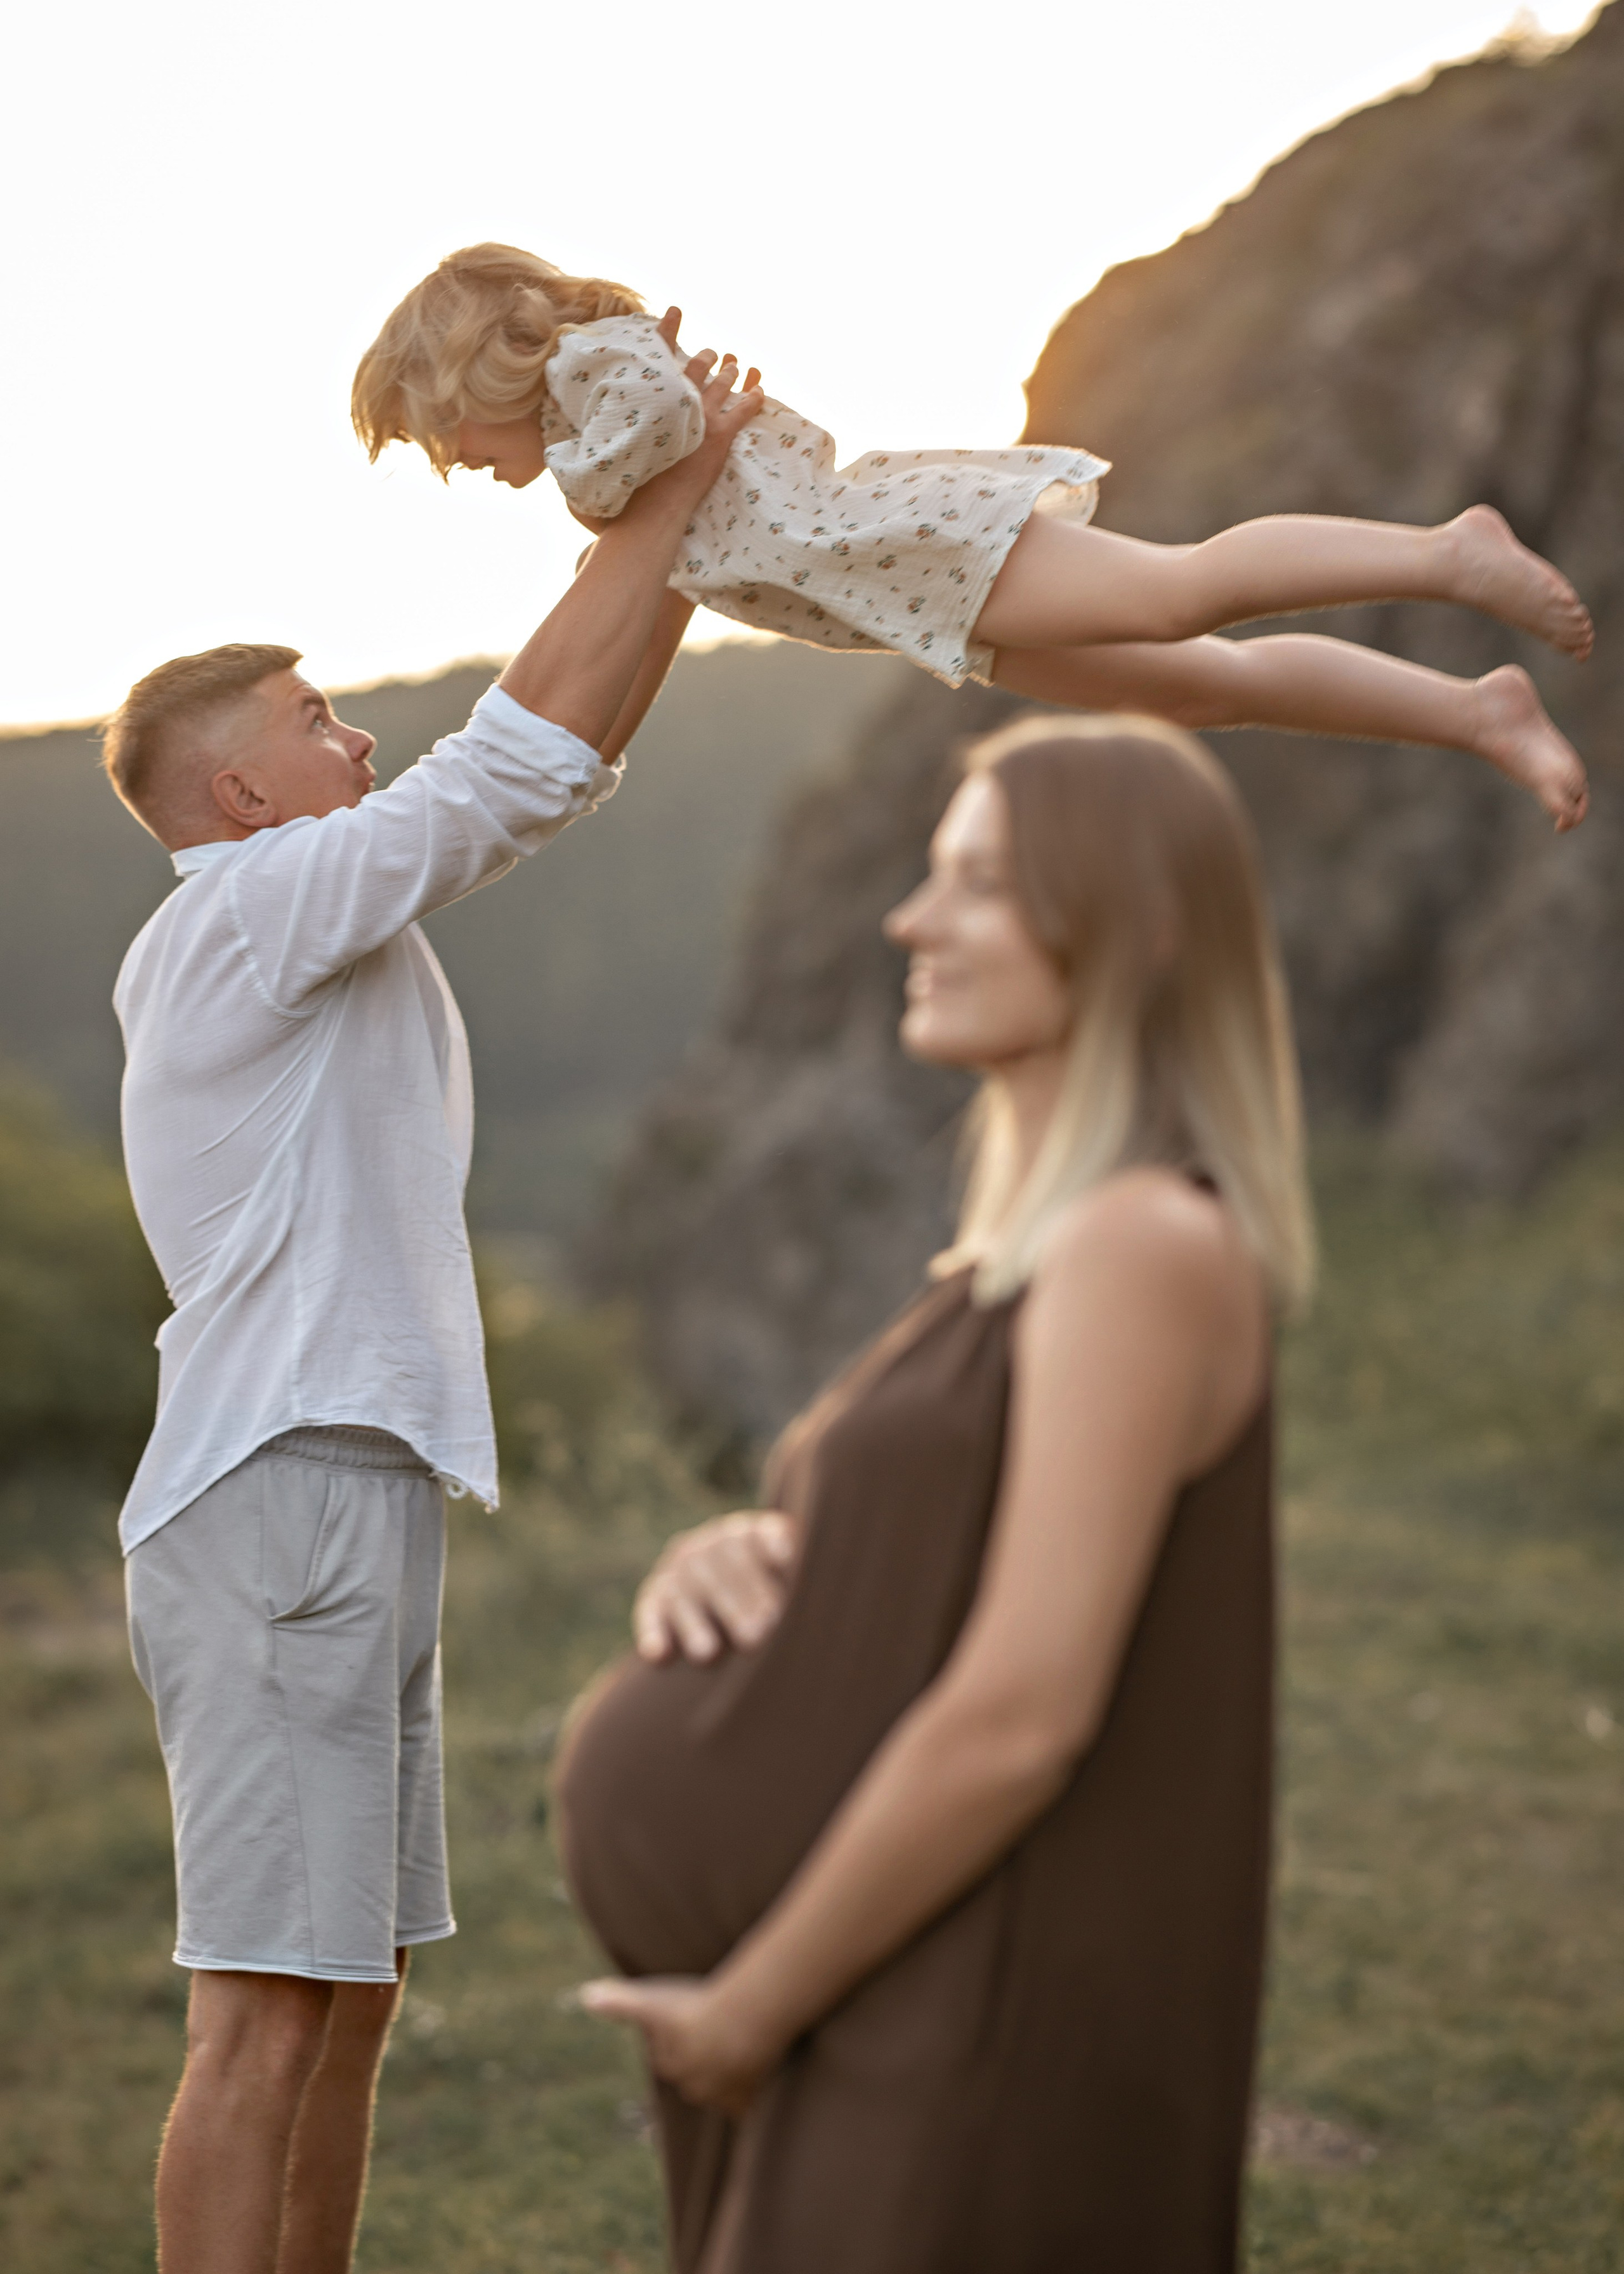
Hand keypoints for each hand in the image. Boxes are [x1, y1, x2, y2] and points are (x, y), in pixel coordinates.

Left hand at [578, 1973, 779, 2115]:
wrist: (743, 2019)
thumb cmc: (696, 2007)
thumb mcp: (653, 2002)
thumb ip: (620, 2002)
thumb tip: (584, 1996)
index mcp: (670, 2064)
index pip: (668, 2052)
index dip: (677, 2032)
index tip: (687, 2017)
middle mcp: (692, 2087)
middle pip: (692, 2072)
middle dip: (698, 2055)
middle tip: (714, 2029)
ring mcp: (718, 2096)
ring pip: (716, 2086)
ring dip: (721, 2071)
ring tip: (734, 2042)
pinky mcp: (744, 2100)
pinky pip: (741, 2105)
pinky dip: (743, 2095)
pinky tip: (749, 2076)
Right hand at [633, 1511, 797, 1662]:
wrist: (724, 1598)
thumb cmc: (773, 1594)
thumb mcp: (786, 1578)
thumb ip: (793, 1571)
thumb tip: (798, 1566)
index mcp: (744, 1534)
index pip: (754, 1536)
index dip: (770, 1546)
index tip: (787, 1561)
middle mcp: (708, 1546)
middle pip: (718, 1565)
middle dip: (738, 1600)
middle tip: (758, 1633)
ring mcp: (678, 1569)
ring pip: (682, 1591)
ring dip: (694, 1623)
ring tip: (708, 1654)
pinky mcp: (654, 1596)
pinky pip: (650, 1610)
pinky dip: (652, 1631)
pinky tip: (659, 1653)